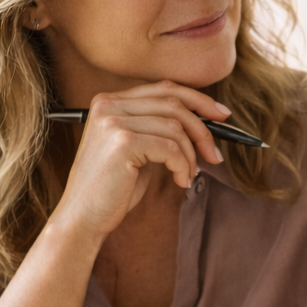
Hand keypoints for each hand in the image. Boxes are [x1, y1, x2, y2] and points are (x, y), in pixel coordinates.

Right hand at [50, 81, 228, 242]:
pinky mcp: (123, 141)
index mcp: (110, 101)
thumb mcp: (138, 149)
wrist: (83, 217)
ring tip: (189, 175)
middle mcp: (109, 104)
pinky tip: (181, 181)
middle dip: (203, 128)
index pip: (164, 89)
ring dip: (191, 154)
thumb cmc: (114, 187)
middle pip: (174, 103)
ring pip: (176, 127)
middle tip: (215, 155)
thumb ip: (159, 128)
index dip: (198, 100)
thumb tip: (205, 118)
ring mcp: (114, 121)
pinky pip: (171, 147)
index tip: (222, 116)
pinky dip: (184, 165)